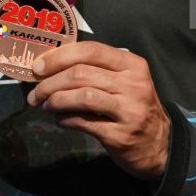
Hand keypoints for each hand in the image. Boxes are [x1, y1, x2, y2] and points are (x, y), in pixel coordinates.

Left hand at [25, 42, 171, 180]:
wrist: (159, 145)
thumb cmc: (134, 108)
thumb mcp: (124, 82)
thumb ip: (95, 71)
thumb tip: (50, 68)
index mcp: (131, 65)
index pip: (90, 51)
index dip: (59, 57)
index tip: (38, 67)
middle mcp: (133, 84)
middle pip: (80, 74)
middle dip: (50, 83)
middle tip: (36, 92)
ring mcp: (129, 110)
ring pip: (81, 97)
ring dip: (55, 101)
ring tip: (45, 105)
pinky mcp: (120, 135)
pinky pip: (84, 122)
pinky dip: (65, 119)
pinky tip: (60, 119)